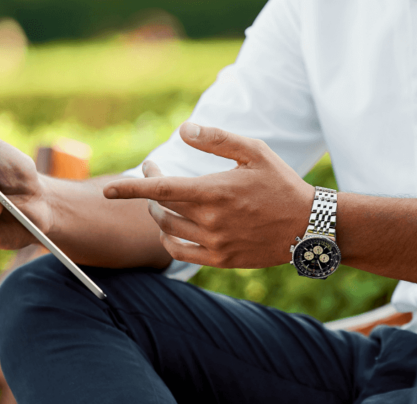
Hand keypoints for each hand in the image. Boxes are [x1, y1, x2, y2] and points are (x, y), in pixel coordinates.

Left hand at [102, 123, 314, 268]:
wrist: (308, 227)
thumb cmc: (282, 184)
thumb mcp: (254, 152)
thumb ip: (217, 139)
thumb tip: (183, 130)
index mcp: (214, 192)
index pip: (161, 189)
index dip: (130, 188)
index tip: (109, 189)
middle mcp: (211, 221)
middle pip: (161, 208)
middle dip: (149, 190)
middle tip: (156, 172)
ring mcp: (215, 244)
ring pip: (168, 230)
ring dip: (158, 214)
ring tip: (164, 199)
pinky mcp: (221, 260)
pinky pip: (180, 253)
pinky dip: (168, 240)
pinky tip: (170, 228)